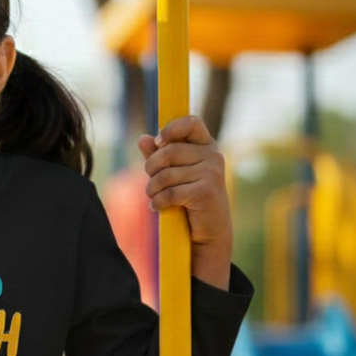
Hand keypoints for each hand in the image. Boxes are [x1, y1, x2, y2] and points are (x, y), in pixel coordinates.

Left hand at [138, 115, 231, 289]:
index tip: (158, 142)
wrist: (207, 232)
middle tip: (150, 181)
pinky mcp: (206, 192)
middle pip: (169, 151)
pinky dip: (158, 202)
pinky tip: (157, 207)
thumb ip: (158, 156)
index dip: (171, 129)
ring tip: (153, 197)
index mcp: (206, 146)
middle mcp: (213, 156)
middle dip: (151, 168)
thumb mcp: (173, 174)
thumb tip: (142, 138)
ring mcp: (212, 173)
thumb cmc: (189, 200)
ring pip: (166, 174)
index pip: (191, 122)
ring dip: (152, 188)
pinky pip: (170, 192)